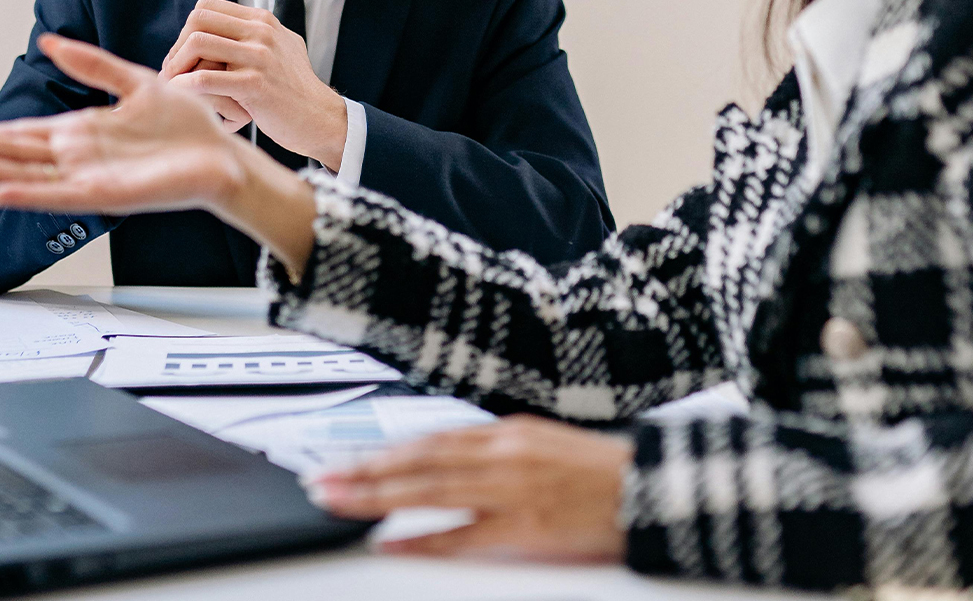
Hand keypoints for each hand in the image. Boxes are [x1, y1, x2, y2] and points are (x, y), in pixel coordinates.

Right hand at [0, 34, 318, 271]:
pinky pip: (59, 196)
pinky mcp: (107, 196)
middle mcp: (79, 158)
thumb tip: (50, 42)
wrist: (225, 155)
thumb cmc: (188, 126)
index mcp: (83, 132)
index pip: (21, 133)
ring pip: (24, 175)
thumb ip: (92, 64)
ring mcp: (89, 178)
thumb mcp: (135, 81)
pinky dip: (26, 194)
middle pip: (12, 154)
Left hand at [160, 0, 347, 169]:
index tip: (184, 56)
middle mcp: (261, 32)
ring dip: (176, 65)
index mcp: (263, 20)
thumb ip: (256, 34)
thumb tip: (223, 25)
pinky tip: (181, 97)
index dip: (187, 30)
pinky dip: (184, 87)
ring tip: (174, 85)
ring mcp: (259, 57)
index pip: (207, 7)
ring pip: (197, 43)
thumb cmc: (295, 89)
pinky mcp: (254, 85)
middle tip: (172, 71)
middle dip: (177, 46)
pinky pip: (204, 79)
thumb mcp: (282, 47)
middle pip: (198, 20)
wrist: (319, 119)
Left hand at [306, 415, 631, 562]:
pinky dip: (422, 537)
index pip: (429, 439)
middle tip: (319, 480)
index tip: (345, 458)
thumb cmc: (601, 473)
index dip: (382, 450)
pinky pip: (462, 534)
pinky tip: (389, 541)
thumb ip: (494, 450)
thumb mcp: (542, 443)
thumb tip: (447, 460)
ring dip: (376, 496)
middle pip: (417, 461)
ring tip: (336, 501)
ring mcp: (511, 488)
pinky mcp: (525, 525)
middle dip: (363, 471)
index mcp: (506, 431)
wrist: (653, 489)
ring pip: (428, 489)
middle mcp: (502, 453)